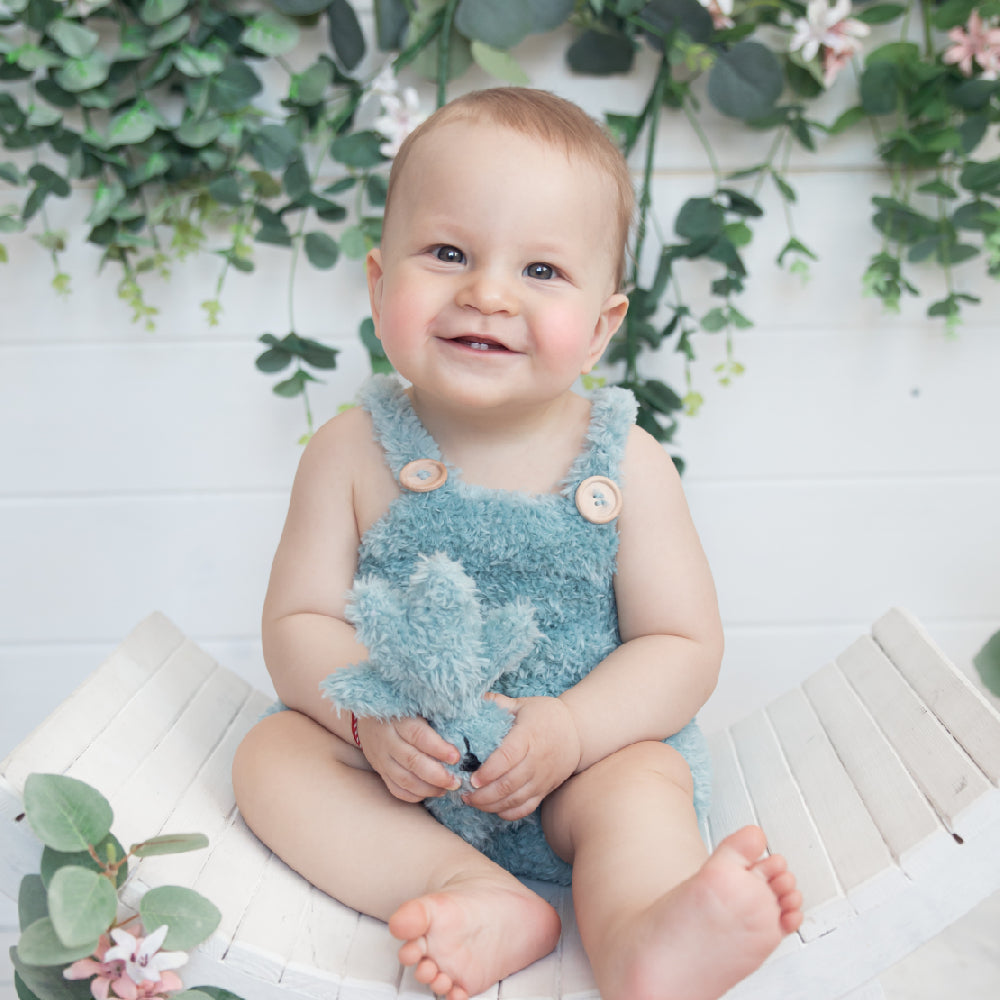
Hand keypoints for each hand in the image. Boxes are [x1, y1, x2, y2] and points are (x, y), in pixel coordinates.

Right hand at [356, 715, 460, 802]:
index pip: (419, 736)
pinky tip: (430, 793)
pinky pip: (396, 789)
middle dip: (437, 775)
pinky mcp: (380, 770)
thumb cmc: (402, 708)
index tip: (456, 757)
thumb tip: (464, 730)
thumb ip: (435, 717)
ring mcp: (382, 758)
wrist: (369, 715)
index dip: (438, 748)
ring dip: (428, 789)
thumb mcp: (416, 706)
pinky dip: (414, 795)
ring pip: (404, 780)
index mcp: (399, 720)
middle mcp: (388, 740)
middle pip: (412, 762)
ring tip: (446, 789)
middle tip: (456, 782)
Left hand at [463, 695, 581, 820]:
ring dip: (491, 805)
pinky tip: (493, 809)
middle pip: (508, 784)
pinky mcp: (545, 789)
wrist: (577, 731)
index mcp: (528, 736)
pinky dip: (508, 812)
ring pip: (515, 799)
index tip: (472, 778)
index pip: (507, 757)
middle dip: (483, 794)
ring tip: (473, 801)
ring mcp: (542, 778)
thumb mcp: (522, 704)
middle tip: (465, 793)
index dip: (489, 771)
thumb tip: (473, 700)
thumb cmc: (545, 715)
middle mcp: (536, 760)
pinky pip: (526, 808)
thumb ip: (497, 703)